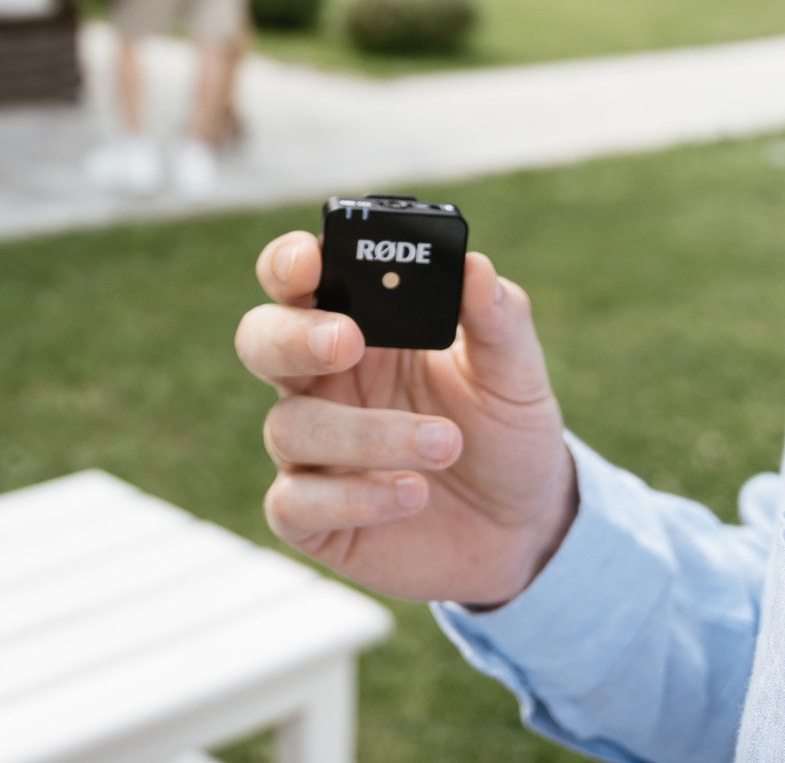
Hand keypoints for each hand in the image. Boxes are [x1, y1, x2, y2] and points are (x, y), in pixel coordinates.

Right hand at [236, 232, 573, 607]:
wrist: (524, 525)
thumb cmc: (505, 431)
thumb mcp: (515, 372)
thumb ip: (498, 318)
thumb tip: (476, 266)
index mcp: (361, 326)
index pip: (299, 279)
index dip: (289, 262)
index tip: (310, 258)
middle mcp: (323, 381)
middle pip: (260, 339)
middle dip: (291, 336)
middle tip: (347, 342)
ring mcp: (312, 451)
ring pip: (290, 427)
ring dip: (367, 433)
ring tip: (446, 445)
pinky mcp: (314, 518)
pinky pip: (294, 504)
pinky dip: (351, 497)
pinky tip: (411, 494)